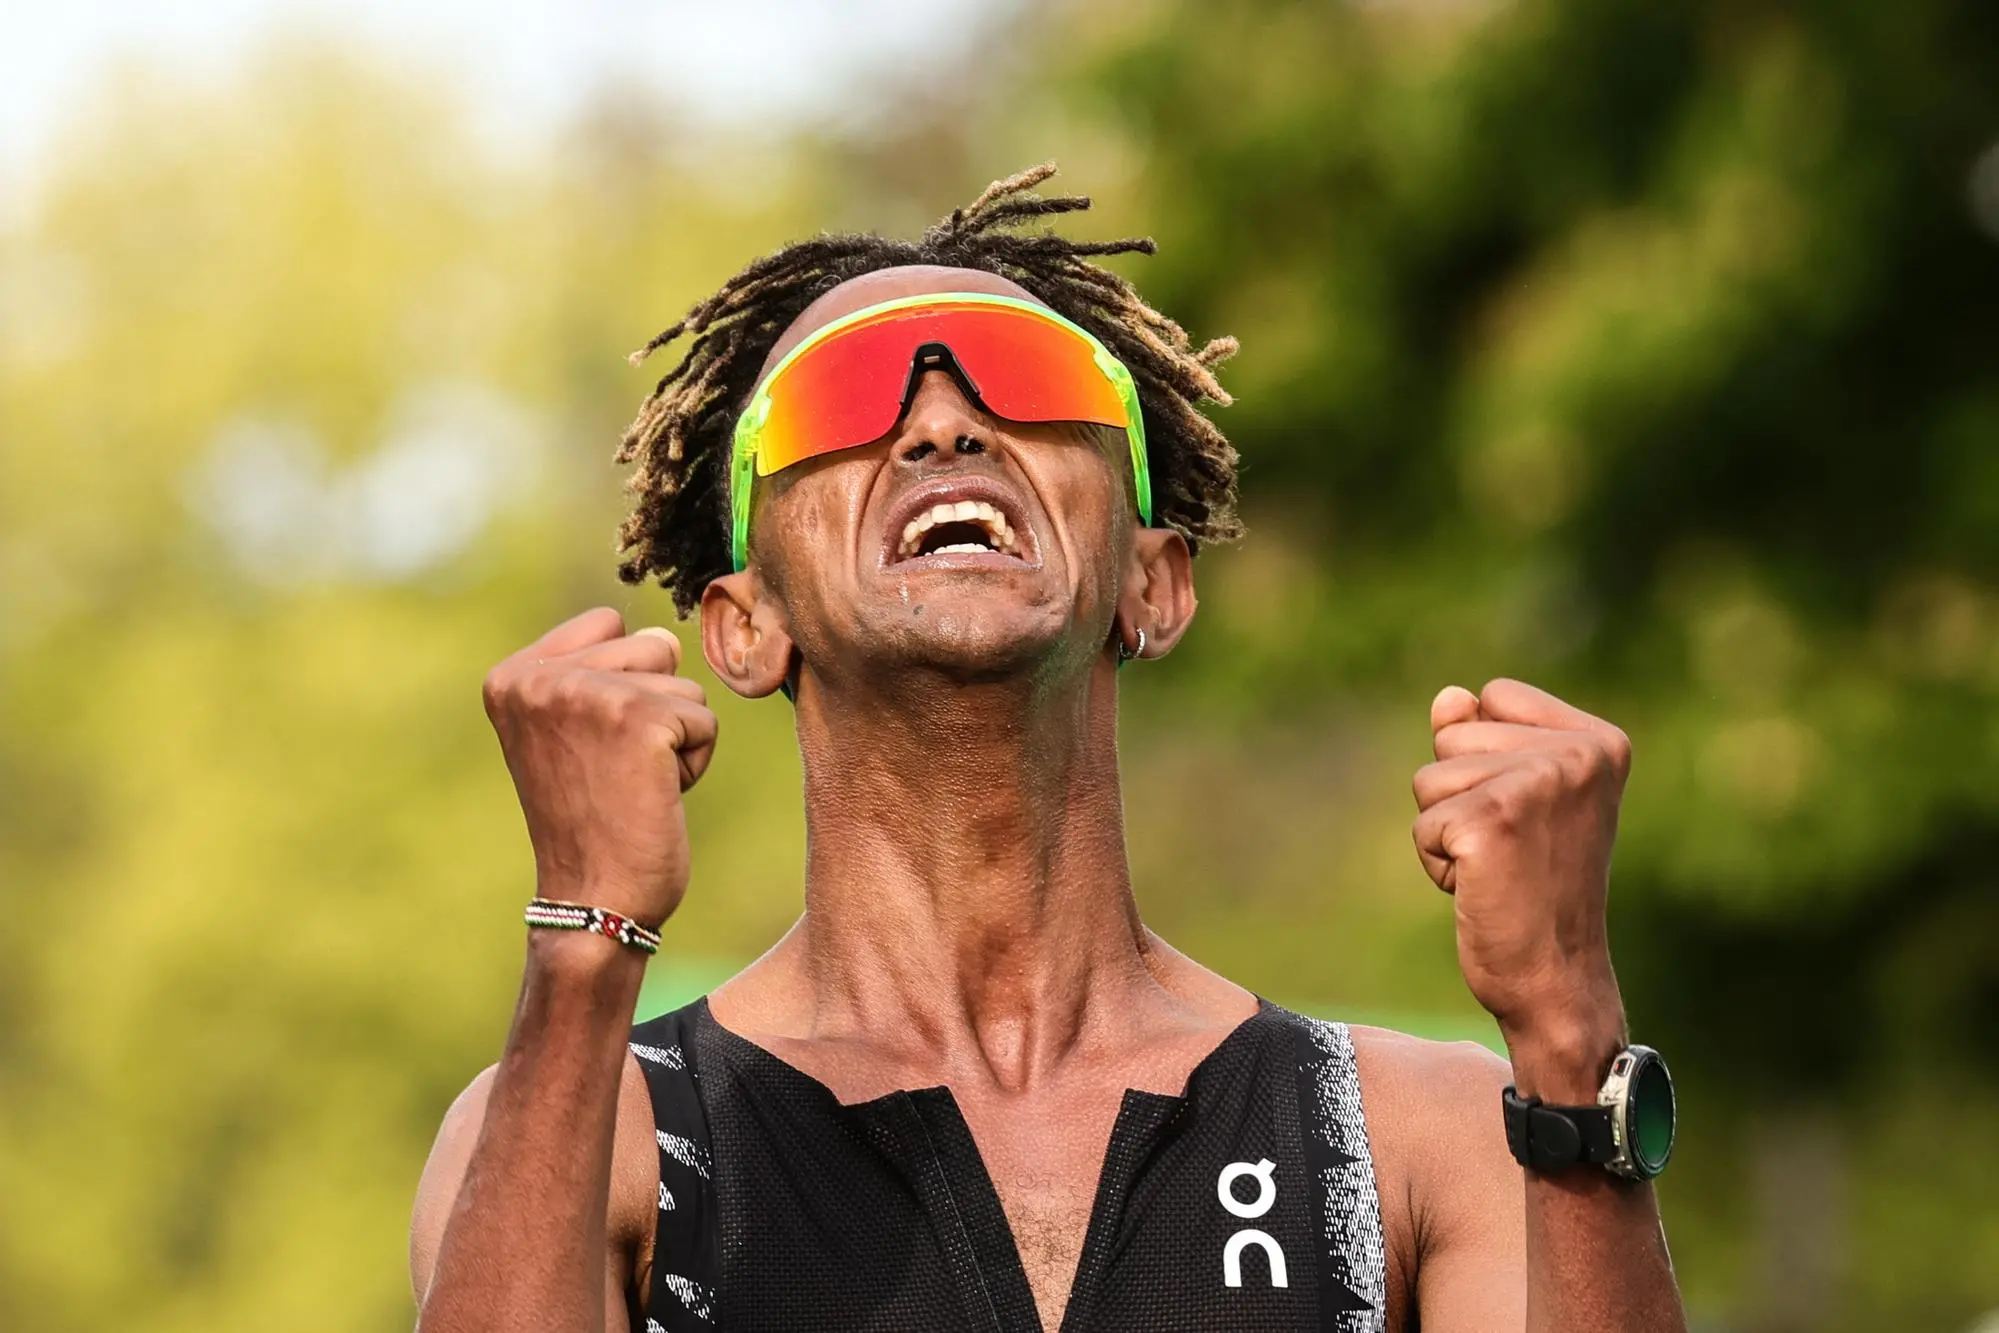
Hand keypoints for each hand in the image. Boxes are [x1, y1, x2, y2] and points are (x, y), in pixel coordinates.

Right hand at [483, 607, 717, 928]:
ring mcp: (589, 693)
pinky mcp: (641, 718)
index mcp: (511, 676)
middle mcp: (541, 677)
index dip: (623, 683)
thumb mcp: (565, 733)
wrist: (592, 902)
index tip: (592, 745)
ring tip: (632, 784)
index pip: (609, 623)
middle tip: (614, 770)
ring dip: (675, 738)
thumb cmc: (590, 822)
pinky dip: (694, 762)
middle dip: (654, 709)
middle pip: (653, 647)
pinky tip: (653, 797)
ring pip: (684, 685)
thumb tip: (663, 636)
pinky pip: (705, 720)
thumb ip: (595, 674)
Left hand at [1413, 680, 1629, 1076]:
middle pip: (1453, 735)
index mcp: (1600, 742)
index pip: (1493, 696)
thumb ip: (1484, 736)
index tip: (1531, 817)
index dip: (1488, 757)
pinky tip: (1482, 889)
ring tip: (1499, 869)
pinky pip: (1423, 824)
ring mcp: (1536, 784)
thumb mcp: (1520, 799)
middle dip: (1461, 795)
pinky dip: (1437, 863)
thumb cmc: (1538, 891)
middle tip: (1514, 851)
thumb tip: (1449, 696)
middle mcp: (1578, 755)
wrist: (1556, 980)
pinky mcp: (1491, 819)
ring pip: (1429, 779)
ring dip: (1447, 830)